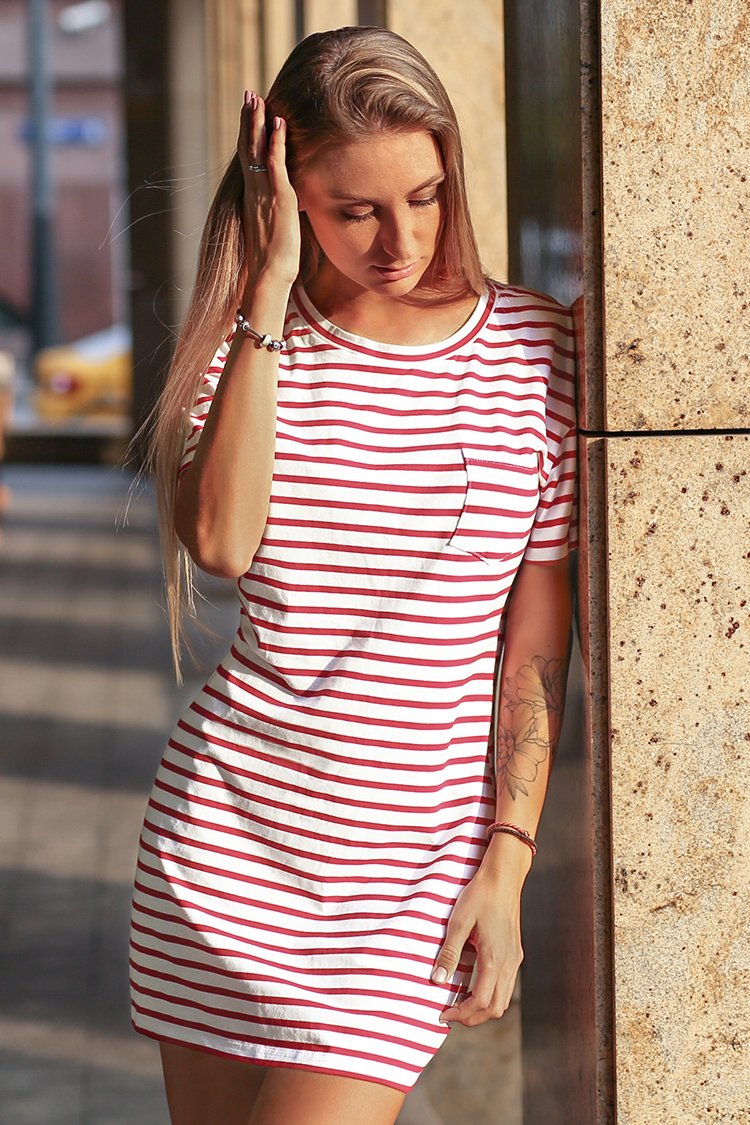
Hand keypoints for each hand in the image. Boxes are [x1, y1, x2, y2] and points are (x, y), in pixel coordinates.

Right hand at [238, 91, 300, 287]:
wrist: (269, 274)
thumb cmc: (272, 259)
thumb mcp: (271, 229)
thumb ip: (272, 212)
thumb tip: (282, 208)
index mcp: (251, 197)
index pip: (248, 159)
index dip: (248, 135)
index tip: (249, 114)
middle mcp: (253, 191)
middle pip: (247, 148)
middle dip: (248, 120)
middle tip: (248, 95)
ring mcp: (264, 193)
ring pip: (257, 150)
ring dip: (258, 122)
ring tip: (258, 98)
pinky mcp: (277, 198)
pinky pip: (275, 164)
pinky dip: (276, 142)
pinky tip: (278, 122)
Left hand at [431, 864, 523, 1026]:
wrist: (503, 877)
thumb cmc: (479, 896)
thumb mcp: (459, 922)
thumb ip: (449, 953)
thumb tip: (437, 981)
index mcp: (494, 959)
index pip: (480, 1002)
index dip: (461, 1014)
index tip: (443, 1014)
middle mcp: (508, 964)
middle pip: (495, 1008)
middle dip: (473, 1017)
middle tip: (451, 1014)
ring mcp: (514, 959)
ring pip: (503, 999)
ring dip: (483, 1008)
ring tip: (460, 1003)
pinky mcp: (515, 953)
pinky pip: (506, 986)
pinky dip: (491, 995)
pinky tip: (474, 985)